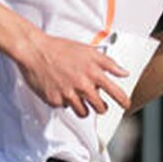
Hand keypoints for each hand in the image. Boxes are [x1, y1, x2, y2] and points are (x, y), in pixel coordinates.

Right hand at [15, 32, 130, 116]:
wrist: (36, 51)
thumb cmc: (60, 49)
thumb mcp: (88, 51)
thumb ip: (108, 63)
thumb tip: (123, 72)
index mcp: (92, 72)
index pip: (114, 90)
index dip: (122, 100)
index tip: (126, 105)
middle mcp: (82, 85)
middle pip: (99, 107)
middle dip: (101, 108)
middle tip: (99, 105)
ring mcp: (68, 95)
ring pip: (82, 112)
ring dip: (84, 109)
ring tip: (80, 100)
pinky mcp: (55, 100)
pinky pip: (64, 107)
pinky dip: (64, 101)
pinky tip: (60, 91)